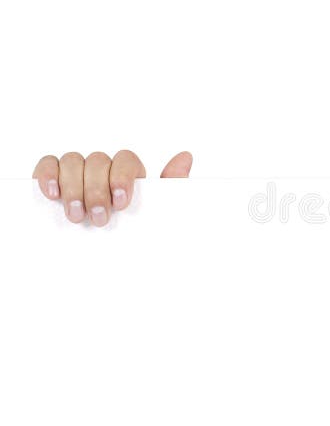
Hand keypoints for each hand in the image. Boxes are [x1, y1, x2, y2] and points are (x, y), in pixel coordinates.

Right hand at [32, 150, 192, 225]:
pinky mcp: (53, 181)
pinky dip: (48, 175)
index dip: (123, 177)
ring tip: (76, 216)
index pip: (126, 159)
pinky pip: (48, 165)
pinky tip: (53, 194)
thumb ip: (171, 186)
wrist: (107, 268)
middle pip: (98, 161)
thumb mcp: (157, 216)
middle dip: (97, 190)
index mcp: (128, 175)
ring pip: (73, 161)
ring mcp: (77, 174)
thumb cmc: (134, 236)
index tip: (121, 203)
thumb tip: (185, 156)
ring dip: (74, 188)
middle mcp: (103, 171)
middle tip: (99, 218)